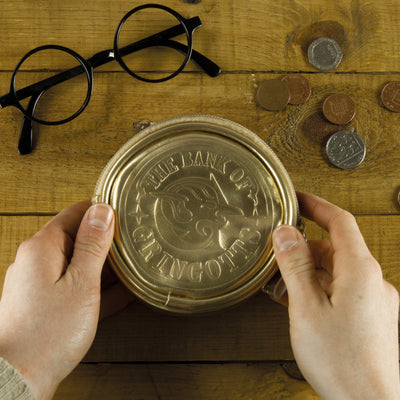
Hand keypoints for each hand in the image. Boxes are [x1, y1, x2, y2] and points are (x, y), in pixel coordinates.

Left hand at [0, 202, 130, 398]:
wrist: (19, 378)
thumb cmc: (49, 332)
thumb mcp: (82, 282)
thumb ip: (93, 244)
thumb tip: (102, 210)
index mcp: (43, 247)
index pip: (76, 213)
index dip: (102, 214)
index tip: (126, 219)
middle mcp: (37, 260)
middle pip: (77, 238)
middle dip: (106, 242)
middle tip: (135, 247)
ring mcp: (40, 281)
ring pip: (78, 263)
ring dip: (104, 266)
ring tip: (134, 270)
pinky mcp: (44, 301)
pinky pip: (74, 284)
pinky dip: (95, 285)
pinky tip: (121, 292)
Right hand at [272, 192, 399, 399]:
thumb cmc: (342, 362)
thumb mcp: (306, 307)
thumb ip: (295, 266)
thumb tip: (285, 234)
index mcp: (360, 271)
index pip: (340, 221)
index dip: (317, 205)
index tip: (297, 198)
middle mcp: (371, 282)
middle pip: (334, 247)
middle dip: (303, 245)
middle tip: (277, 248)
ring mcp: (372, 301)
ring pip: (335, 270)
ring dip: (307, 270)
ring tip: (280, 279)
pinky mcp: (367, 317)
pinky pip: (339, 290)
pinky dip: (317, 287)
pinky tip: (296, 299)